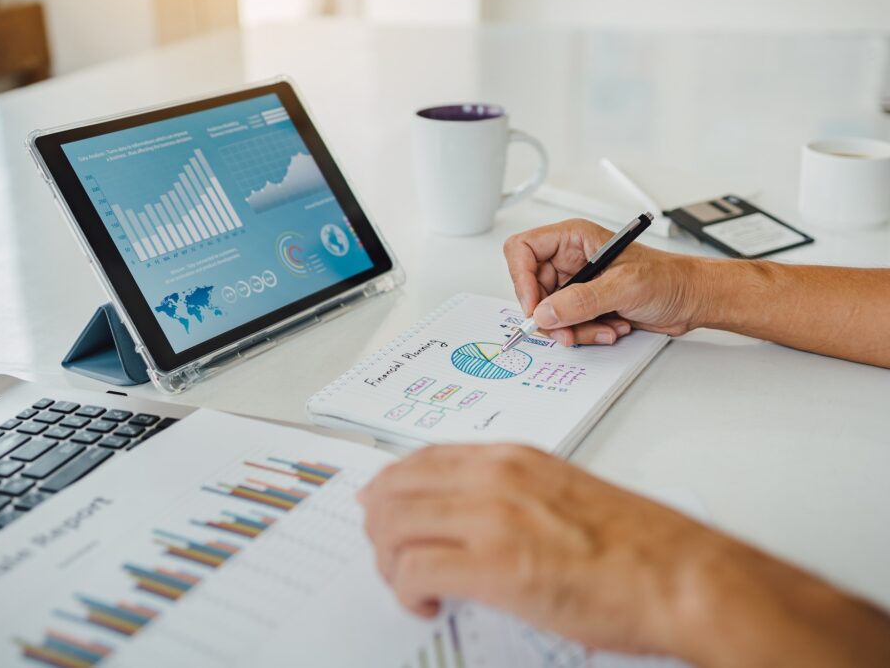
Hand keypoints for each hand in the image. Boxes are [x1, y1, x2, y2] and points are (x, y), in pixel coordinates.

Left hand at [358, 445, 889, 667]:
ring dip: (387, 560)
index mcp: (512, 459)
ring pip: (393, 526)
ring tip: (405, 583)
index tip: (384, 509)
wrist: (682, 576)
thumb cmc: (639, 546)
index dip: (392, 488)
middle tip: (386, 554)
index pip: (422, 459)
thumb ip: (514, 497)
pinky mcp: (494, 566)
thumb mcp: (563, 496)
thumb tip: (476, 518)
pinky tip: (424, 603)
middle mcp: (494, 478)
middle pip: (395, 489)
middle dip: (378, 525)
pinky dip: (404, 590)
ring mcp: (491, 518)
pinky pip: (412, 570)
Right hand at [503, 219, 705, 345]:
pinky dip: (585, 333)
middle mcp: (570, 260)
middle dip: (550, 314)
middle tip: (566, 330)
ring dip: (573, 327)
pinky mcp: (584, 305)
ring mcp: (576, 284)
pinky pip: (566, 325)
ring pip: (549, 312)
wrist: (692, 299)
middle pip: (532, 288)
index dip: (522, 279)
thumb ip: (582, 300)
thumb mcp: (624, 285)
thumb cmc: (669, 278)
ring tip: (602, 327)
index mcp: (574, 239)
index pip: (523, 250)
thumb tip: (546, 312)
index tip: (535, 306)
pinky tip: (610, 327)